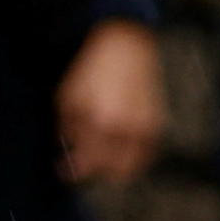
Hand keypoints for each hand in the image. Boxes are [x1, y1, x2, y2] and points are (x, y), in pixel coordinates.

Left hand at [58, 19, 167, 185]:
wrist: (128, 48)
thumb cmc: (93, 70)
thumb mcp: (69, 95)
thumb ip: (66, 125)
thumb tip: (66, 147)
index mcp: (99, 122)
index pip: (86, 162)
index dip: (72, 171)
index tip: (63, 172)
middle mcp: (124, 130)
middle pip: (108, 170)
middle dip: (92, 170)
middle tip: (82, 163)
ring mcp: (143, 129)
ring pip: (130, 168)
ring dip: (113, 169)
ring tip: (101, 159)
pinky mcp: (156, 125)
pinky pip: (145, 156)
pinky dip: (132, 160)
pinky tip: (119, 151)